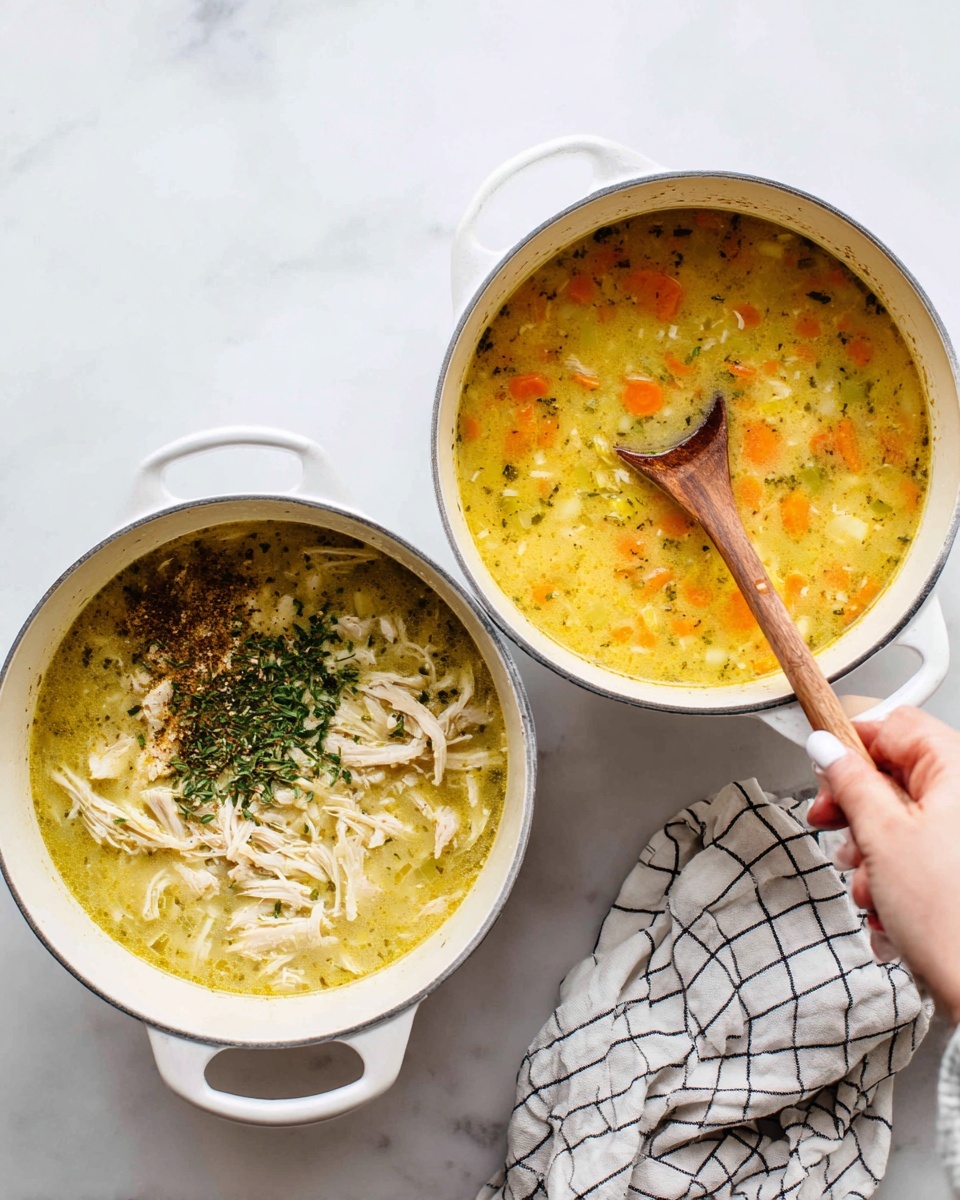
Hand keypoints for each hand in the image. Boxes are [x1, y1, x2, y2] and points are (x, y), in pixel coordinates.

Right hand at [806, 706, 959, 1022]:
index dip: (850, 745)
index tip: (822, 770)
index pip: (893, 726)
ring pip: (898, 821)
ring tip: (872, 888)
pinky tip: (890, 911)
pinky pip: (914, 857)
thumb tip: (826, 747)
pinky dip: (892, 882)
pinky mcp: (957, 872)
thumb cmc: (951, 919)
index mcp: (958, 770)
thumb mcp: (882, 836)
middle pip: (894, 776)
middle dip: (856, 810)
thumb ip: (849, 782)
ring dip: (870, 856)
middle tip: (833, 826)